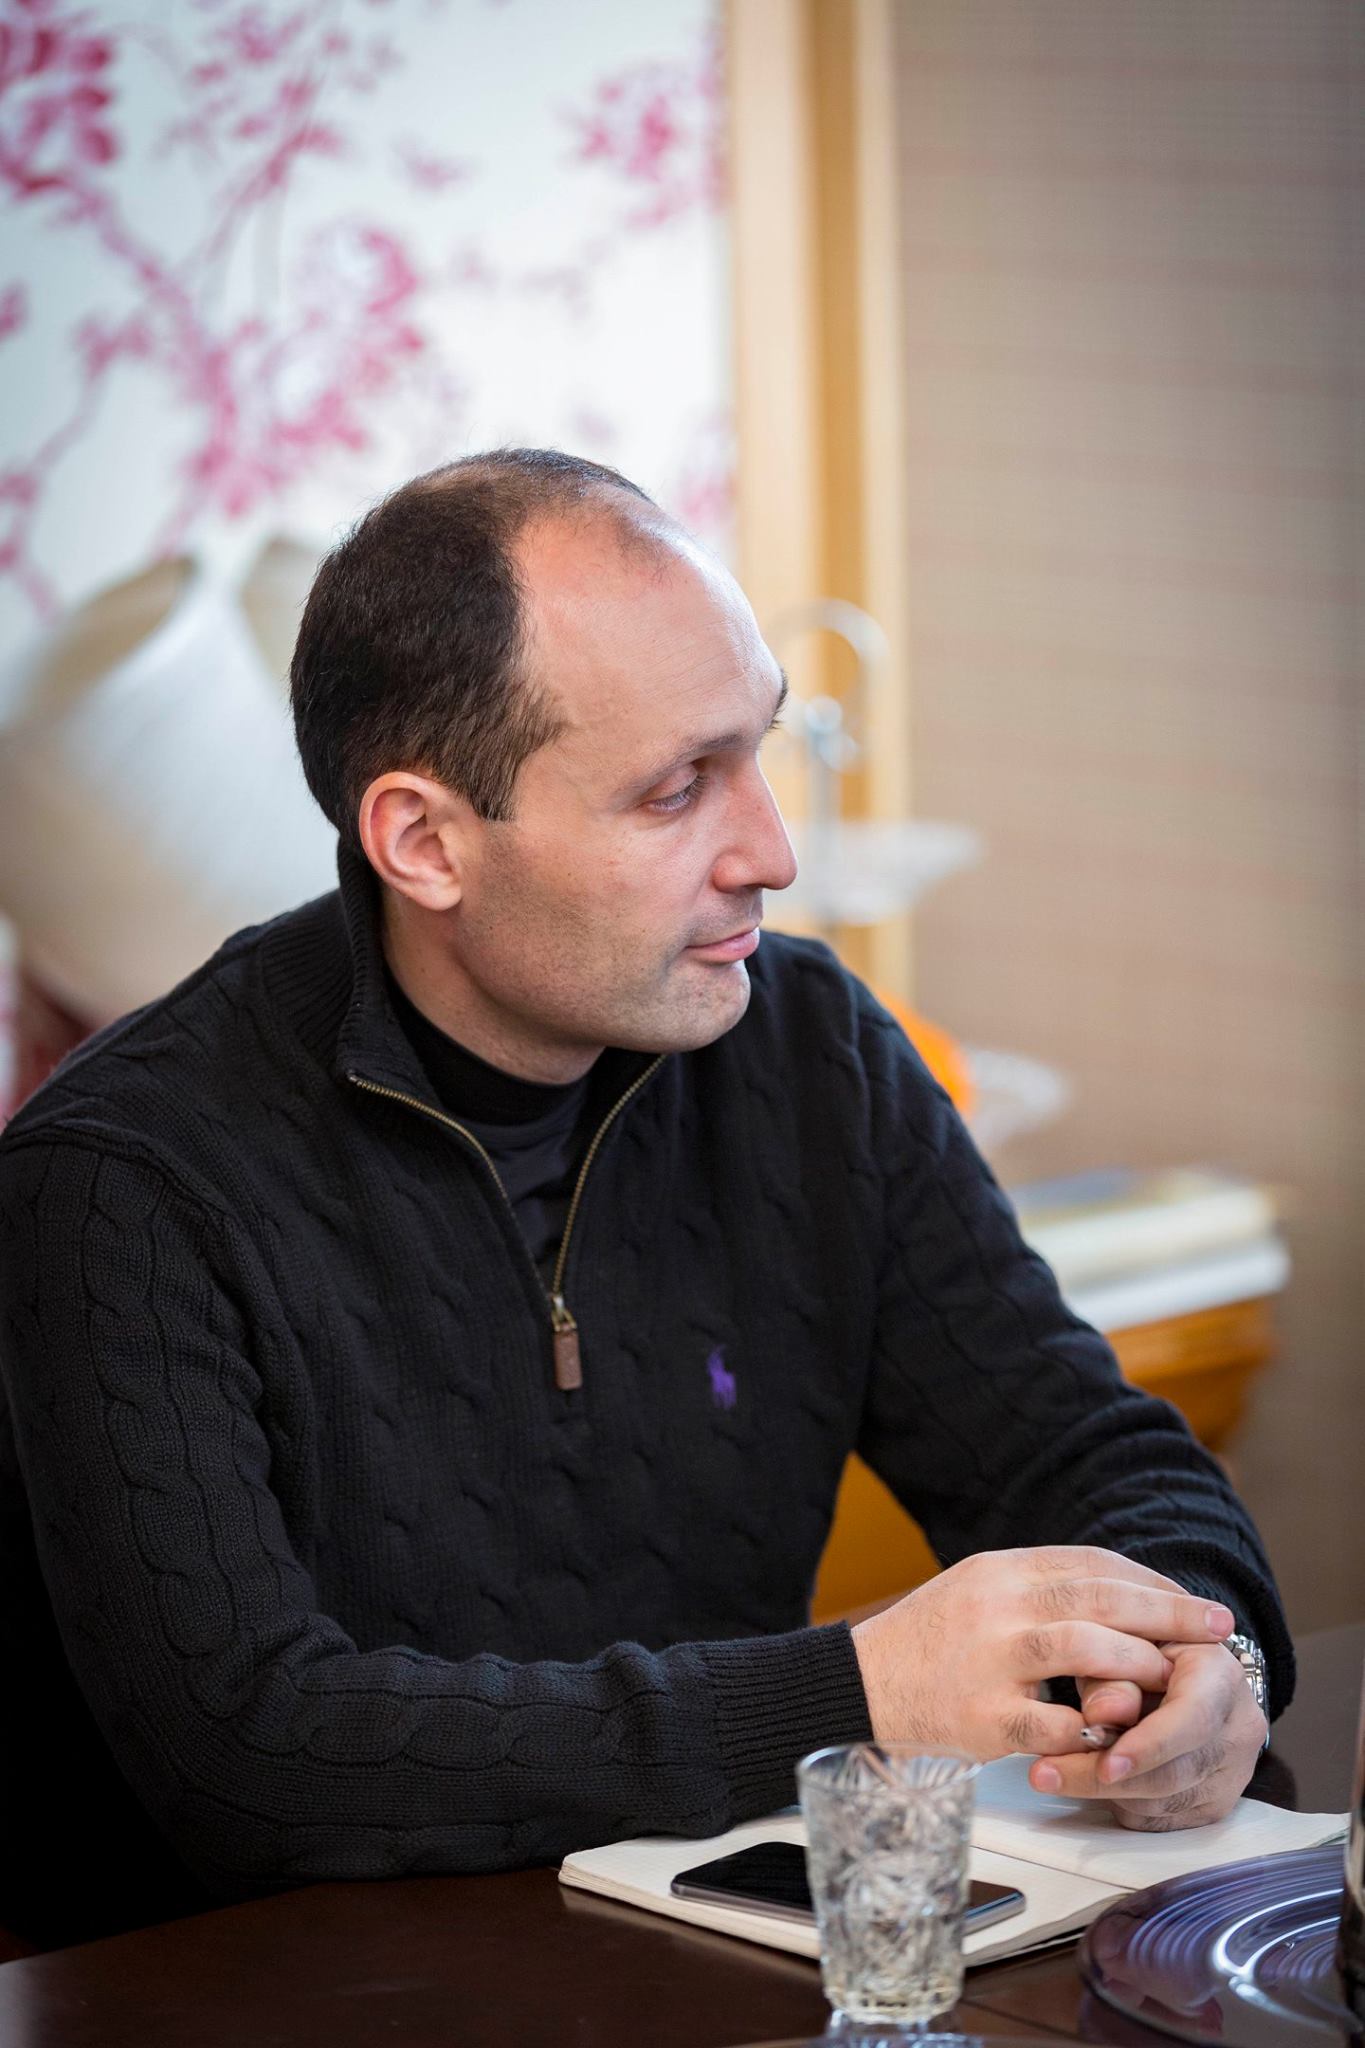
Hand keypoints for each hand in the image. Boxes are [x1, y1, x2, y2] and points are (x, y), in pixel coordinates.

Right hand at [850, 1546, 1235, 1761]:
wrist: (857, 1687)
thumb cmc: (926, 1645)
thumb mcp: (976, 1593)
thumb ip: (1037, 1591)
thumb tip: (1116, 1592)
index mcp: (999, 1571)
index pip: (1090, 1562)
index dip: (1149, 1579)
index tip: (1188, 1597)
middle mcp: (996, 1605)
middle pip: (1098, 1594)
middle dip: (1167, 1610)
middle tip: (1217, 1625)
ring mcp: (988, 1660)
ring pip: (1083, 1645)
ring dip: (1139, 1661)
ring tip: (1174, 1676)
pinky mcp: (981, 1718)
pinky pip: (1054, 1724)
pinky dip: (1093, 1731)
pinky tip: (1119, 1736)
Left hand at [1027, 1639, 1266, 1827]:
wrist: (1180, 1669)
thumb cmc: (1144, 1648)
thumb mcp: (1123, 1640)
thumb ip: (1110, 1671)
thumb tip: (1100, 1715)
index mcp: (1220, 1675)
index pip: (1193, 1718)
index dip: (1149, 1744)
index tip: (1104, 1764)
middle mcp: (1237, 1727)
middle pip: (1175, 1772)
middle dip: (1104, 1778)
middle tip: (1044, 1774)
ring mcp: (1231, 1771)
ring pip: (1164, 1801)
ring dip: (1104, 1792)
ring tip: (1052, 1772)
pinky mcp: (1214, 1802)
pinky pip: (1163, 1818)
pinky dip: (1122, 1804)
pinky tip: (1091, 1779)